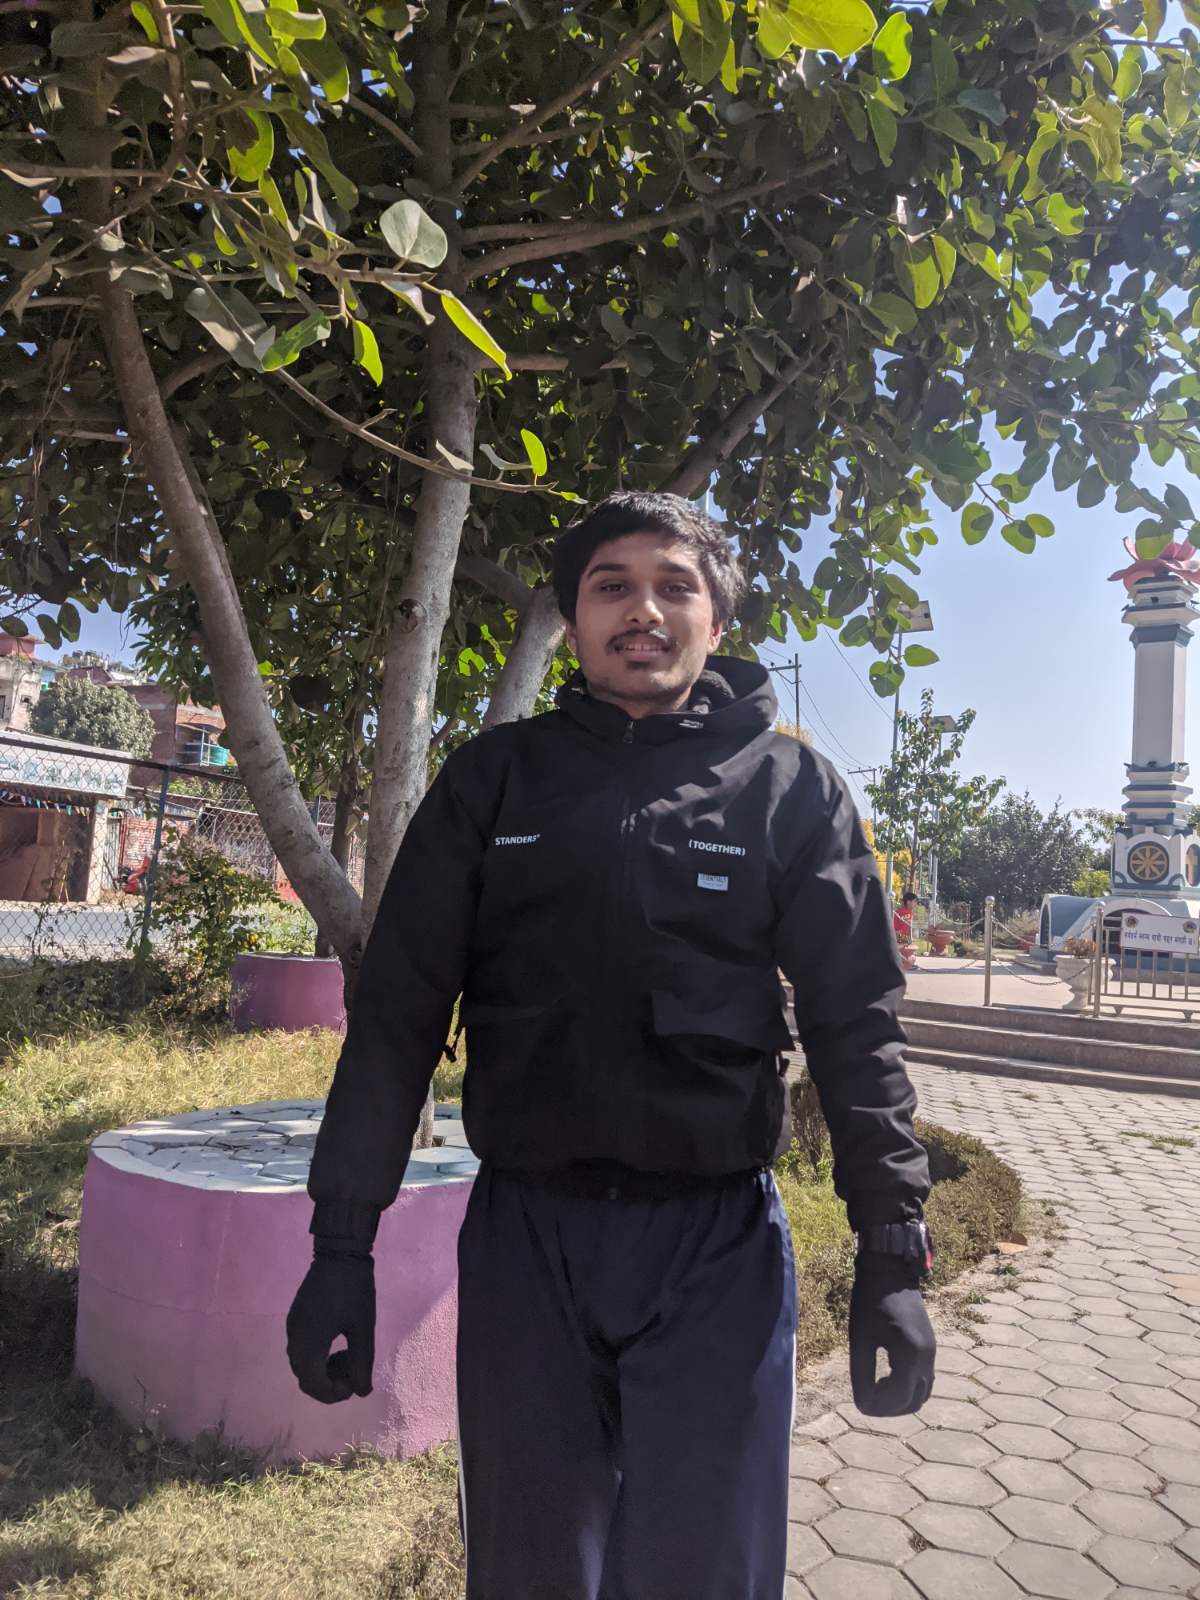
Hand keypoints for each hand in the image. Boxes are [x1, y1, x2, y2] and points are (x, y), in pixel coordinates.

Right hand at [286, 1250, 375, 1403]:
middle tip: (353, 1371)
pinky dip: (317, 1356)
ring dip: (323, 1369)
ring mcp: (292, 1327)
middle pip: (305, 1377)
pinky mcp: (295, 1318)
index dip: (334, 1393)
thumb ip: (362, 1362)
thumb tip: (362, 1392)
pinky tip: (336, 1344)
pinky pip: (301, 1348)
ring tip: (347, 1356)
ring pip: (302, 1364)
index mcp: (309, 1343)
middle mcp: (294, 1338)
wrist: (339, 1252)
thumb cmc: (354, 1289)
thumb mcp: (363, 1327)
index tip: (355, 1383)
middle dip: (329, 1383)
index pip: (314, 1385)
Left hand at [849, 1256, 935, 1416]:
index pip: (898, 1398)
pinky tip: (886, 1377)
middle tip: (867, 1397)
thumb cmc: (871, 1302)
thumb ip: (861, 1374)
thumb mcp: (860, 1339)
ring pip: (921, 1393)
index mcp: (910, 1355)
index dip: (878, 1407)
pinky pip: (924, 1379)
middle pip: (913, 1401)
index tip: (859, 1402)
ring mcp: (931, 1353)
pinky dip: (908, 1387)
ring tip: (877, 1387)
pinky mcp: (929, 1348)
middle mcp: (927, 1358)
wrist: (890, 1273)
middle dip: (889, 1407)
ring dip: (900, 1399)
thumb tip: (863, 1405)